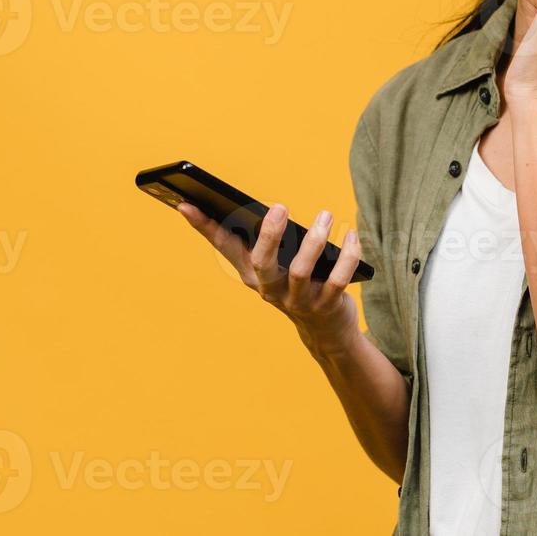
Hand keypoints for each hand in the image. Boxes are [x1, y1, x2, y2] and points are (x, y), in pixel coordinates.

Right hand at [175, 201, 362, 352]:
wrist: (326, 332)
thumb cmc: (298, 285)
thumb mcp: (276, 264)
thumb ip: (265, 239)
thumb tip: (261, 205)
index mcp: (252, 274)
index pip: (223, 247)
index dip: (203, 226)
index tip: (184, 203)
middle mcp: (269, 289)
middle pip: (262, 263)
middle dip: (270, 235)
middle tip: (279, 206)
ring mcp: (297, 301)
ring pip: (301, 271)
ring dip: (314, 241)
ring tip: (325, 215)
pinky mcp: (326, 307)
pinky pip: (337, 280)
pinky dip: (347, 256)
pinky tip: (352, 236)